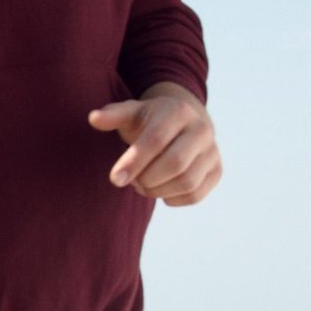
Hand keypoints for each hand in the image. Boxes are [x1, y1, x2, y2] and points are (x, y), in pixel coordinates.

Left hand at [88, 81, 221, 205]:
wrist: (181, 122)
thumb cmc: (148, 120)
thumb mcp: (130, 112)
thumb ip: (112, 115)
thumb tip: (93, 119)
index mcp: (177, 111)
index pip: (156, 140)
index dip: (134, 161)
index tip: (115, 179)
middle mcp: (201, 130)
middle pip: (174, 164)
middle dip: (147, 179)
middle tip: (129, 182)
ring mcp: (212, 151)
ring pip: (186, 182)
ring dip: (158, 191)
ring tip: (141, 185)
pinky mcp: (217, 170)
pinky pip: (195, 195)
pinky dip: (173, 199)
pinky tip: (159, 190)